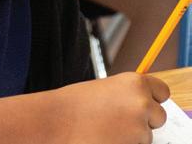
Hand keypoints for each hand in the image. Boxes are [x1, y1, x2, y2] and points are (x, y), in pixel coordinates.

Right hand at [44, 72, 168, 143]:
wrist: (58, 121)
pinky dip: (125, 143)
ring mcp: (140, 129)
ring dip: (133, 134)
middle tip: (121, 118)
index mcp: (135, 83)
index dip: (153, 97)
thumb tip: (143, 102)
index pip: (163, 91)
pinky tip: (106, 137)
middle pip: (159, 116)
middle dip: (145, 119)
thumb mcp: (106, 87)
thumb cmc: (77, 103)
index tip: (146, 102)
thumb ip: (128, 93)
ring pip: (147, 135)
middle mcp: (142, 104)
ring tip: (107, 127)